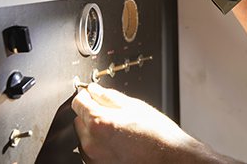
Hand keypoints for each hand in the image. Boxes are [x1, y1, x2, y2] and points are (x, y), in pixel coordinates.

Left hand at [72, 83, 206, 162]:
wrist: (168, 158)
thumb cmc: (156, 134)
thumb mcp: (134, 105)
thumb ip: (108, 96)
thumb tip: (94, 89)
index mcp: (99, 122)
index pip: (78, 102)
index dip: (86, 95)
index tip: (92, 94)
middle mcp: (91, 143)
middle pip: (79, 119)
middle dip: (91, 112)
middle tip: (112, 112)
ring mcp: (94, 157)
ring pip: (85, 136)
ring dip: (95, 129)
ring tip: (118, 128)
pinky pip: (91, 149)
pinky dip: (99, 143)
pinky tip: (118, 140)